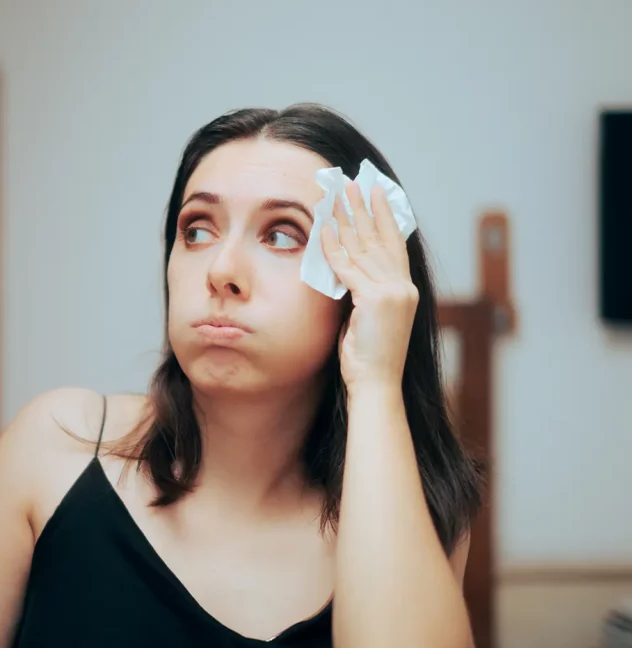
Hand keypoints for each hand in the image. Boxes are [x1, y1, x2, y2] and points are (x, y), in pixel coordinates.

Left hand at [320, 183, 417, 393]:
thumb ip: (363, 292)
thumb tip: (346, 270)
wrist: (376, 384)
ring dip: (346, 219)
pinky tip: (324, 229)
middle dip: (363, 207)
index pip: (394, 242)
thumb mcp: (367, 318)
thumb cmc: (368, 357)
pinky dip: (334, 247)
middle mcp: (402, 286)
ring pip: (362, 247)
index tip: (375, 191)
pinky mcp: (374, 300)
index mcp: (405, 289)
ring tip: (334, 196)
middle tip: (351, 182)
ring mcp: (392, 292)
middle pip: (379, 237)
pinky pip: (348, 267)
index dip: (384, 215)